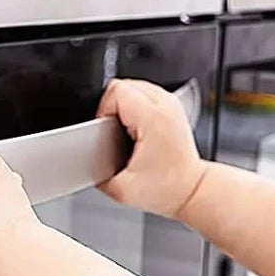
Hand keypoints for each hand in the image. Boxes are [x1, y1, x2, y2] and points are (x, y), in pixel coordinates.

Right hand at [96, 79, 208, 217]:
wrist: (190, 190)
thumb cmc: (166, 188)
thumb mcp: (120, 189)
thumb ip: (97, 173)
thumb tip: (84, 161)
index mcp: (152, 118)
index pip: (116, 91)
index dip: (103, 110)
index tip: (106, 130)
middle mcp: (164, 106)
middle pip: (122, 85)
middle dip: (111, 107)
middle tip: (115, 133)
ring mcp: (170, 104)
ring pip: (133, 86)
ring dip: (123, 105)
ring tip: (126, 130)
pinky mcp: (172, 107)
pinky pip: (143, 93)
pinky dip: (134, 106)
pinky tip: (134, 126)